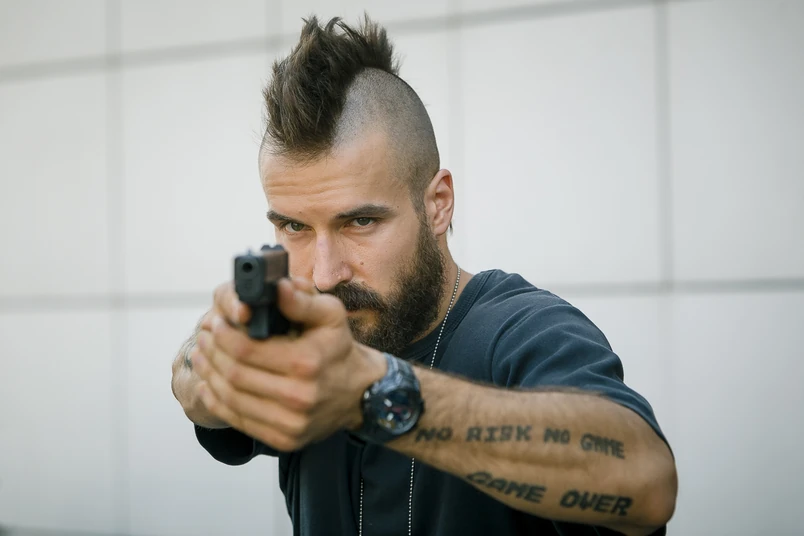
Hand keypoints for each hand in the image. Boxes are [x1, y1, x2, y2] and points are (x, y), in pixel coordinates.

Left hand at [192, 278, 386, 450]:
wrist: (359, 393)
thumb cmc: (338, 348)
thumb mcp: (330, 315)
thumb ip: (302, 299)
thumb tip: (277, 286)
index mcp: (306, 363)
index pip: (246, 350)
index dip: (223, 336)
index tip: (216, 323)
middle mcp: (298, 397)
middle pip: (234, 375)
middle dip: (212, 353)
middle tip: (204, 337)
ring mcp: (290, 423)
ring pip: (231, 399)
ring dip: (209, 375)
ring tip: (201, 356)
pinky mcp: (284, 439)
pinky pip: (239, 421)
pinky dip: (217, 401)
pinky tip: (209, 384)